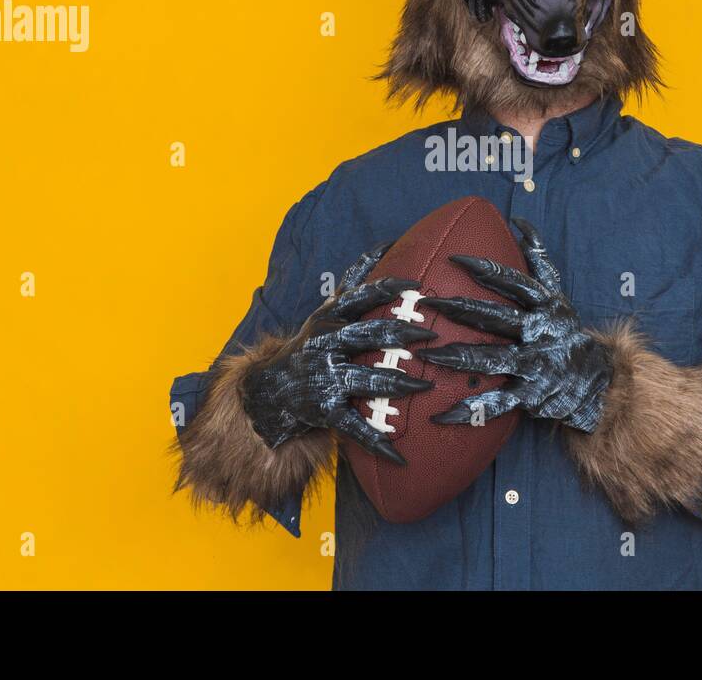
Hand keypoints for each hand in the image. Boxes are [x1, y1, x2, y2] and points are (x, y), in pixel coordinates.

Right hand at [241, 242, 436, 463]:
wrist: (268, 392)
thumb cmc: (309, 346)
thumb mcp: (325, 312)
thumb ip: (354, 284)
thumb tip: (383, 246)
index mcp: (329, 319)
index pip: (361, 297)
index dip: (389, 289)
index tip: (418, 286)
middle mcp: (326, 344)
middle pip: (370, 335)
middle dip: (403, 335)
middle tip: (433, 337)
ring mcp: (325, 378)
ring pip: (368, 379)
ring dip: (400, 384)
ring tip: (426, 386)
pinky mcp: (325, 410)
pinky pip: (355, 427)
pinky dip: (378, 442)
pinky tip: (400, 454)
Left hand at [418, 219, 611, 432]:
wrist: (597, 381)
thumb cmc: (565, 331)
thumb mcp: (558, 294)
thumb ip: (539, 259)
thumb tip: (519, 223)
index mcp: (545, 305)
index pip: (513, 282)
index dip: (485, 269)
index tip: (454, 258)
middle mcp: (540, 333)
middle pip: (496, 318)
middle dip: (459, 310)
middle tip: (426, 303)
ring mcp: (535, 365)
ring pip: (492, 360)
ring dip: (458, 358)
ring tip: (427, 355)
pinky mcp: (530, 396)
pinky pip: (495, 403)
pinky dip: (468, 410)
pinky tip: (438, 416)